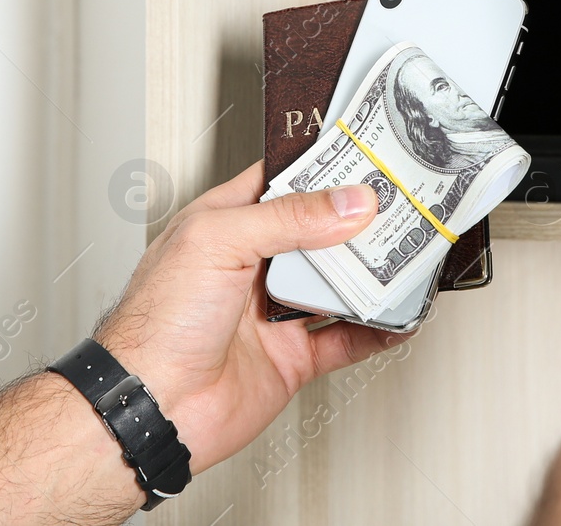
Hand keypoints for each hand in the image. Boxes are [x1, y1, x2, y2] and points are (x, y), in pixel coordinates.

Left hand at [0, 162, 398, 525]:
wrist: (152, 406)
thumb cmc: (155, 324)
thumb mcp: (219, 242)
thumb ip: (289, 218)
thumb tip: (347, 204)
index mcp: (224, 223)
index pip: (280, 180)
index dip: (321, 166)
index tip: (364, 154)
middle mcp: (250, 264)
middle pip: (318, 232)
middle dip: (357, 221)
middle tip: (400, 204)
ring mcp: (271, 311)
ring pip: (336, 283)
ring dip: (371, 272)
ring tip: (408, 252)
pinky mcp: (290, 357)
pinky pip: (344, 338)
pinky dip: (375, 329)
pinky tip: (396, 316)